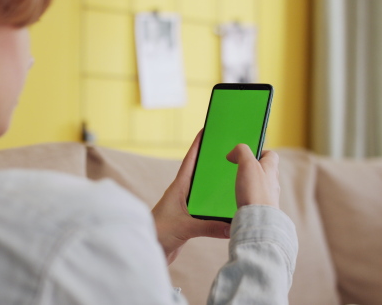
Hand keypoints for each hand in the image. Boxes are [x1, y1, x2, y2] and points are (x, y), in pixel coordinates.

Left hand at [152, 130, 230, 264]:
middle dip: (212, 162)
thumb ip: (209, 226)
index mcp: (178, 188)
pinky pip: (206, 210)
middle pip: (200, 174)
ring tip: (234, 177)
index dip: (197, 145)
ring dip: (216, 186)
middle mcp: (182, 195)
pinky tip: (228, 209)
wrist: (147, 252)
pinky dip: (216, 208)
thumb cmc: (157, 233)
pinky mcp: (188, 221)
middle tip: (228, 150)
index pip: (190, 161)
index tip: (206, 129)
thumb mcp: (185, 227)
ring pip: (204, 192)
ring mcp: (185, 208)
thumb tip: (233, 224)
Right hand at [226, 145, 279, 208]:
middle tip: (239, 170)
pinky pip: (255, 198)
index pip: (271, 155)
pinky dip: (248, 196)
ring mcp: (268, 196)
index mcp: (271, 169)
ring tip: (238, 185)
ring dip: (250, 183)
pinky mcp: (262, 208)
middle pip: (265, 170)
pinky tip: (239, 199)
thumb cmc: (255, 192)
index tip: (246, 155)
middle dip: (252, 168)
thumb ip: (242, 152)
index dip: (259, 152)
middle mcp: (272, 182)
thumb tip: (234, 153)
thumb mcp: (248, 164)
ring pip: (260, 185)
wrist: (259, 220)